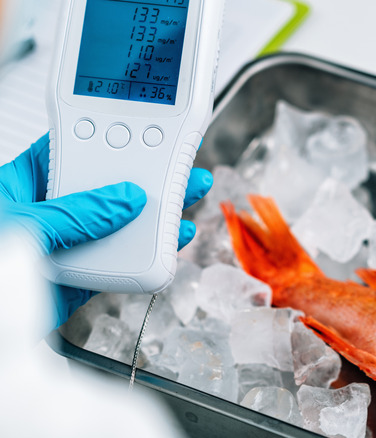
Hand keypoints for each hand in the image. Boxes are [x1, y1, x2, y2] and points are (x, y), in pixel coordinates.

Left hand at [0, 134, 212, 327]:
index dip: (107, 139)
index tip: (144, 132)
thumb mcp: (22, 224)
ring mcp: (65, 246)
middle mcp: (47, 213)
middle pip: (105, 188)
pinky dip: (149, 254)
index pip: (70, 151)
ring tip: (188, 196)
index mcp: (22, 185)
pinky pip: (120, 263)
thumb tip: (123, 200)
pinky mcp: (78, 279)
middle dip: (146, 177)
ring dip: (157, 215)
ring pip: (119, 226)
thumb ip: (77, 213)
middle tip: (181, 166)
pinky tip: (171, 240)